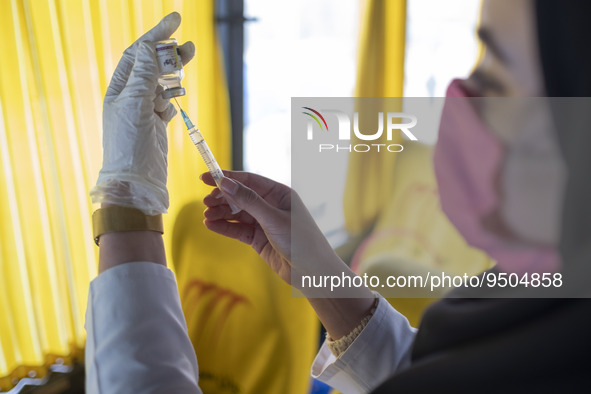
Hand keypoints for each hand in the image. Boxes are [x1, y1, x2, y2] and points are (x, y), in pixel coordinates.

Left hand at [90, 12, 194, 214]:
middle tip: (189, 46)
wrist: (136, 183)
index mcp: (120, 89)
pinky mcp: (156, 127)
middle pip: (151, 66)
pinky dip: (172, 100)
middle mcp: (130, 98)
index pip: (138, 53)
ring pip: (161, 85)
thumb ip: (144, 74)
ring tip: (188, 64)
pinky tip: (175, 100)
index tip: (176, 19)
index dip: (156, 35)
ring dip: (173, 75)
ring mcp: (144, 113)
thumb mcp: (136, 105)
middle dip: (169, 54)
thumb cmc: (130, 146)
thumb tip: (149, 45)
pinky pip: (166, 105)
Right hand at [201, 171, 339, 286]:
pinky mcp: (259, 239)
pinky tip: (211, 225)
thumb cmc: (300, 241)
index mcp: (280, 193)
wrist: (312, 272)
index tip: (206, 177)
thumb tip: (225, 183)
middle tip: (205, 201)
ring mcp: (265, 223)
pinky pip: (239, 229)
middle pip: (241, 196)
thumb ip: (248, 201)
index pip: (249, 180)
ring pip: (237, 214)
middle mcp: (271, 205)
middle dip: (222, 198)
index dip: (227, 177)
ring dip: (221, 213)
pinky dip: (225, 227)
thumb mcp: (273, 218)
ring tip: (206, 216)